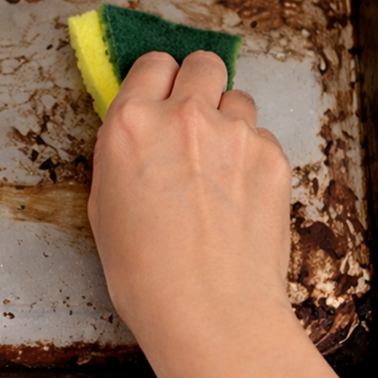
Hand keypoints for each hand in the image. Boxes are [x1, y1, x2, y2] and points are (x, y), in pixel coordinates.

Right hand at [87, 51, 291, 377]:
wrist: (211, 314)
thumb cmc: (147, 277)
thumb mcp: (104, 207)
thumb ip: (121, 155)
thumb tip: (135, 136)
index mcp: (130, 125)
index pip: (149, 64)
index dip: (155, 82)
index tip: (158, 97)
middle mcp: (184, 117)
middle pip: (201, 63)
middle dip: (196, 84)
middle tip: (192, 119)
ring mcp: (235, 133)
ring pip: (237, 98)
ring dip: (227, 120)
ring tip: (218, 168)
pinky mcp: (273, 156)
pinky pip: (262, 137)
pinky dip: (252, 157)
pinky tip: (239, 197)